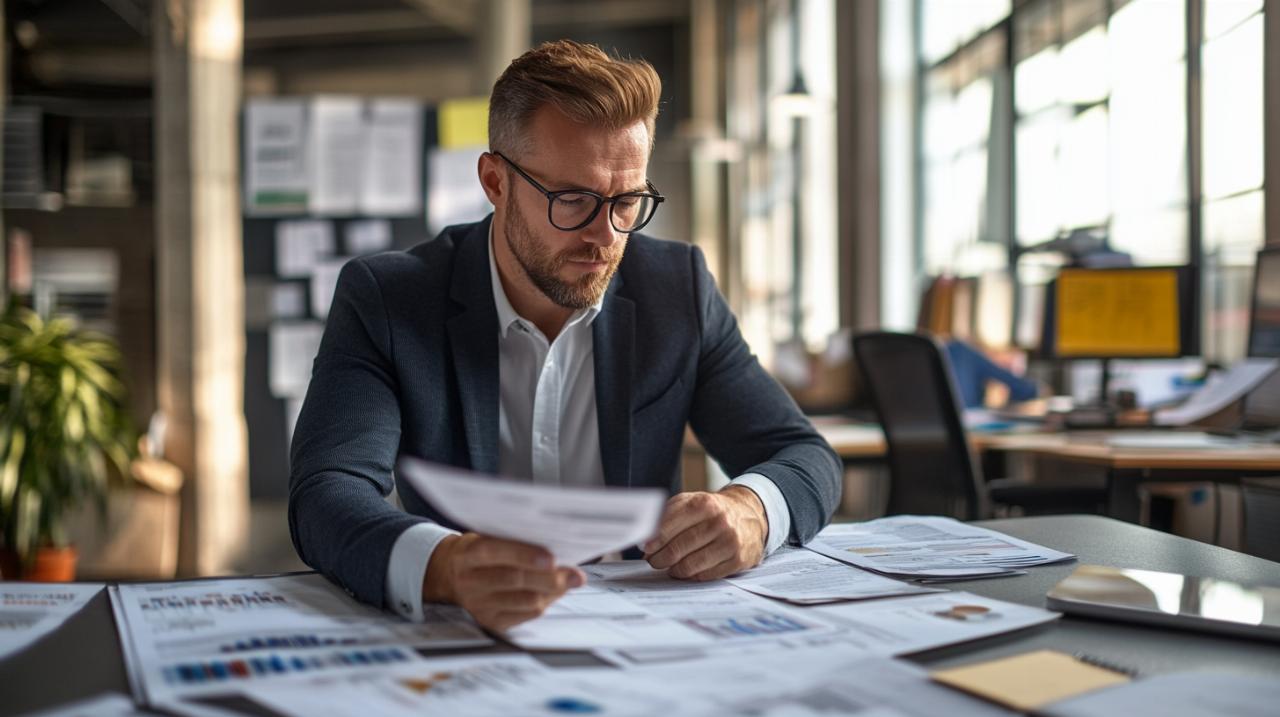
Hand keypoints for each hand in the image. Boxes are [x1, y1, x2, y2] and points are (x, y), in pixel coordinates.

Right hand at [422, 533, 584, 631]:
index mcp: (468, 553)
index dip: (524, 555)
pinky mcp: (489, 622)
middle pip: (515, 579)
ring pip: (525, 600)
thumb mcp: (487, 537)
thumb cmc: (479, 551)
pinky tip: (552, 593)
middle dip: (550, 577)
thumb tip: (557, 545)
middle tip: (574, 574)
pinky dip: (545, 603)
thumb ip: (515, 539)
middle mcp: (470, 581)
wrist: (449, 574)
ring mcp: (478, 605)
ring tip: (568, 581)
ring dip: (553, 591)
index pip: (495, 552)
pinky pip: (526, 615)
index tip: (551, 558)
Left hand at [642, 486, 767, 580]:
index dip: (653, 541)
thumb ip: (667, 516)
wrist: (749, 515)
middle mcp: (719, 522)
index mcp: (703, 504)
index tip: (645, 548)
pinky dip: (691, 575)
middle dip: (659, 558)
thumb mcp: (691, 502)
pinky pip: (705, 575)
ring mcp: (730, 542)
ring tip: (669, 566)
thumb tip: (646, 540)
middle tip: (653, 561)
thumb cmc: (712, 511)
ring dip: (674, 570)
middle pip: (677, 549)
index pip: (669, 527)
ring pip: (690, 566)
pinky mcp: (738, 560)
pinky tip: (687, 570)